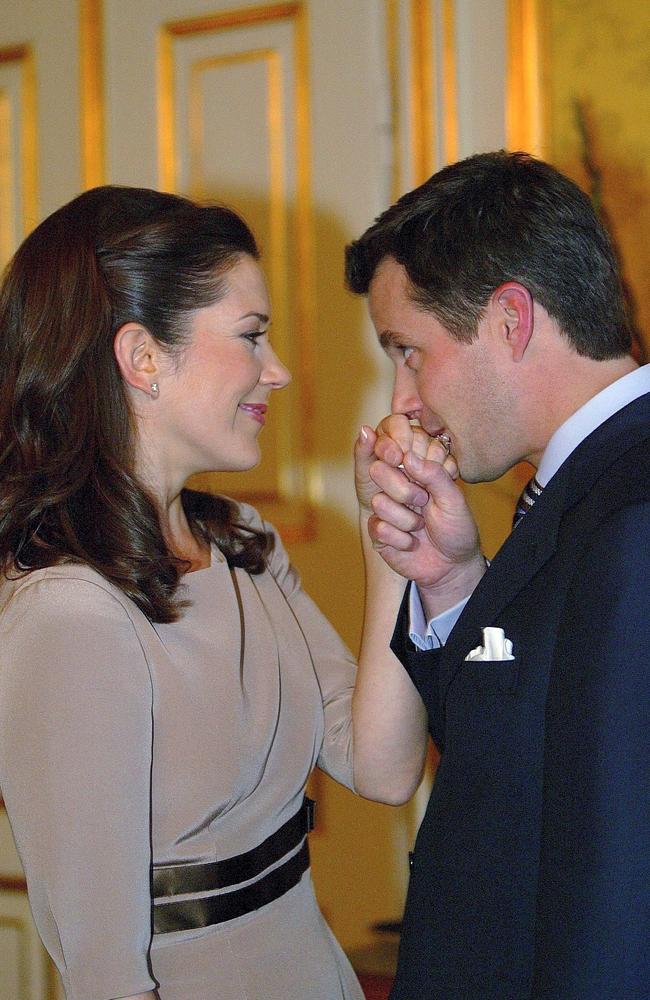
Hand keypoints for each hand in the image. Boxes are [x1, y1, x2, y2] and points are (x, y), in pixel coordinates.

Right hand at [367, 415, 484, 610]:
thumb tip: (408, 457)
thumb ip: (434, 474)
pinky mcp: (377, 531)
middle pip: (378, 470)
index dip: (393, 448)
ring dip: (407, 520)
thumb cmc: (455, 528)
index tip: (402, 457)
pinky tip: (412, 543)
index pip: (393, 448)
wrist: (452, 566)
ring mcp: (384, 508)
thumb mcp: (453, 499)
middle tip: (423, 500)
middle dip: (404, 490)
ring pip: (379, 501)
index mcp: (414, 471)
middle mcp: (395, 485)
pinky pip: (379, 527)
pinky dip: (402, 539)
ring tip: (421, 525)